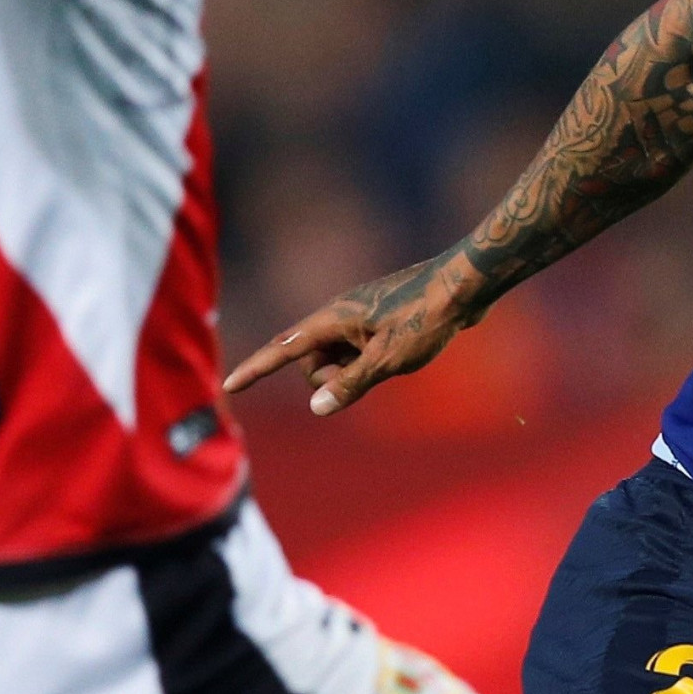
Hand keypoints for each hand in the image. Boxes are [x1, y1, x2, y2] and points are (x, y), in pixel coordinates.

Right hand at [222, 251, 478, 415]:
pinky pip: (356, 352)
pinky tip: (398, 353)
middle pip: (312, 361)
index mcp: (333, 319)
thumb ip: (351, 384)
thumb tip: (317, 407)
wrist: (462, 286)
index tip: (230, 385)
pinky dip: (368, 362)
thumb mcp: (388, 359)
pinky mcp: (374, 321)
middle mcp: (338, 315)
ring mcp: (357, 318)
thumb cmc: (425, 318)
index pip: (283, 348)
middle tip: (370, 373)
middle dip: (330, 378)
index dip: (256, 369)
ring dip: (353, 371)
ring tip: (391, 360)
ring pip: (336, 359)